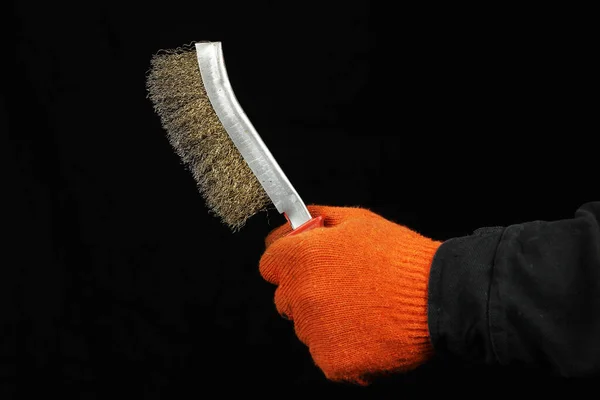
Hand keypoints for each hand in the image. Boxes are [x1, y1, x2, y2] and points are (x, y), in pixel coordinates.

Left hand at [259, 205, 441, 383]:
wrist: (438, 297)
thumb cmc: (400, 257)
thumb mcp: (358, 221)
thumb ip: (318, 218)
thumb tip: (296, 220)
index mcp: (300, 259)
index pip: (269, 264)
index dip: (289, 262)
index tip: (304, 264)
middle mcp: (299, 296)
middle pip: (286, 298)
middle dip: (307, 292)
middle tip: (344, 287)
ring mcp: (314, 333)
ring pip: (307, 328)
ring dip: (326, 321)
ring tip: (363, 309)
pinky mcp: (332, 362)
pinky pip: (326, 354)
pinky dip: (343, 347)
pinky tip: (368, 330)